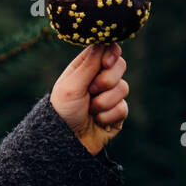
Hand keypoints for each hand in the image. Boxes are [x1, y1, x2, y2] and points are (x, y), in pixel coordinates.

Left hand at [49, 42, 128, 156]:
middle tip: (91, 92)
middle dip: (107, 80)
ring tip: (89, 111)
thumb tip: (103, 40)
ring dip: (104, 102)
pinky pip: (123, 108)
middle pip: (120, 66)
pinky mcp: (116, 114)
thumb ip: (89, 64)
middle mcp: (97, 80)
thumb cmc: (62, 113)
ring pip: (124, 88)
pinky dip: (108, 116)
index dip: (111, 54)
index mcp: (84, 69)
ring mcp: (108, 97)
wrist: (64, 145)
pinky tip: (96, 122)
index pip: (107, 50)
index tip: (106, 63)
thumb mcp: (71, 85)